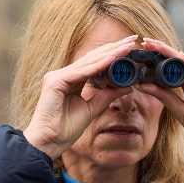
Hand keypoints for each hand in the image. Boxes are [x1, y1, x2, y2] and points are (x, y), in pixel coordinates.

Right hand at [22, 34, 141, 160]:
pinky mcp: (55, 82)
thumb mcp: (93, 109)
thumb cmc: (65, 129)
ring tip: (127, 47)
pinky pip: (81, 72)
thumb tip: (128, 85)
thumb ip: (108, 95)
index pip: (95, 63)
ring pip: (88, 62)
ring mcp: (57, 76)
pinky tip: (113, 59)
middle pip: (93, 58)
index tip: (131, 48)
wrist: (49, 143)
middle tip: (134, 40)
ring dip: (110, 54)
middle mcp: (63, 74)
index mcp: (71, 80)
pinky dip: (98, 66)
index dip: (113, 54)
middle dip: (114, 48)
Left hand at [133, 38, 183, 156]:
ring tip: (155, 46)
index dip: (159, 61)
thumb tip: (142, 84)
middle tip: (146, 42)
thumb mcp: (178, 110)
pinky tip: (175, 56)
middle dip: (164, 52)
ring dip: (172, 55)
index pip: (174, 70)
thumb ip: (163, 95)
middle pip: (181, 63)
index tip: (143, 52)